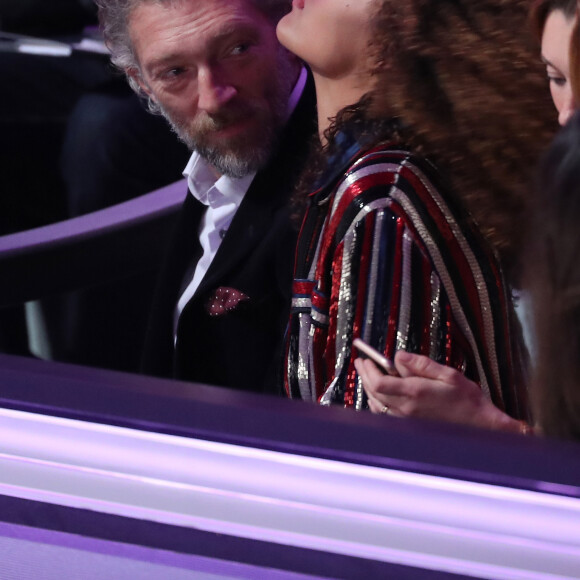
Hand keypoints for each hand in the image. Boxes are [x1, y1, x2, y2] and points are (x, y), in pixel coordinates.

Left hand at [354, 351, 522, 432]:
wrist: (479, 427)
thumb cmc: (467, 400)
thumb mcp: (447, 374)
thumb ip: (420, 364)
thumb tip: (399, 356)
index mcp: (415, 393)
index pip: (379, 382)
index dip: (369, 370)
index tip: (366, 359)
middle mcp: (406, 409)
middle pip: (374, 392)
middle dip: (365, 375)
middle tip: (361, 363)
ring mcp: (406, 420)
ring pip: (376, 404)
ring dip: (369, 388)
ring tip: (367, 374)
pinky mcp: (409, 426)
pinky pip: (384, 414)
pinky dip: (376, 401)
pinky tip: (378, 393)